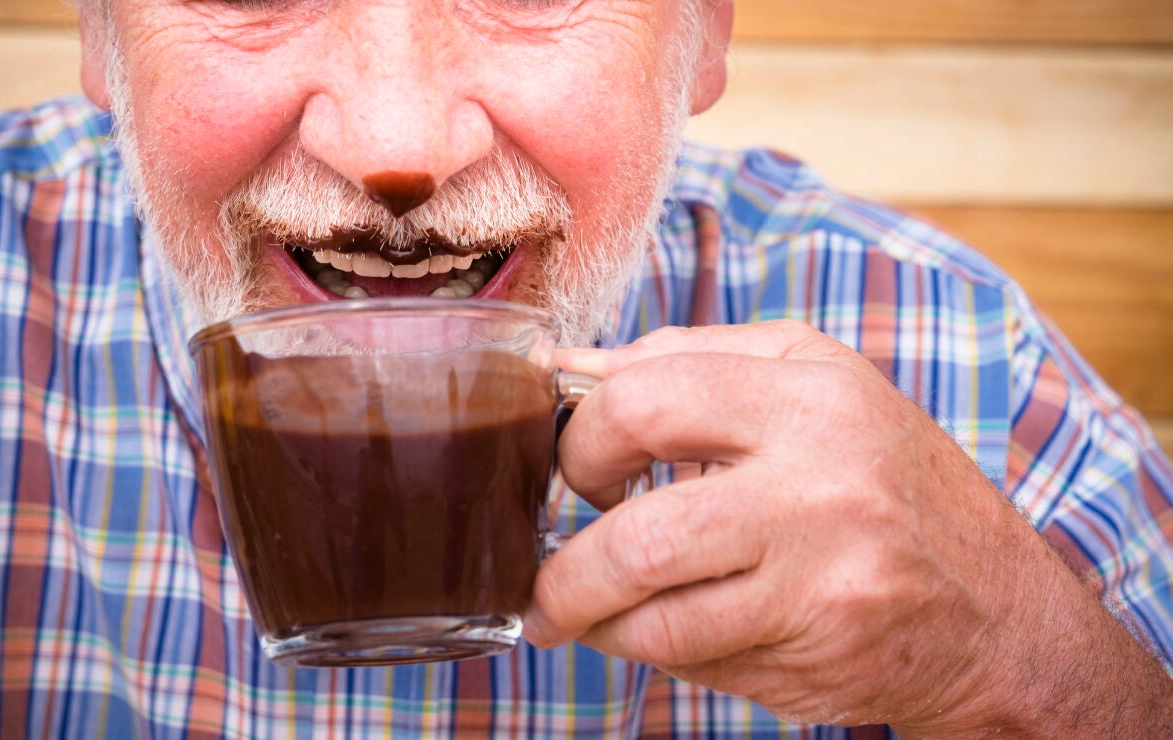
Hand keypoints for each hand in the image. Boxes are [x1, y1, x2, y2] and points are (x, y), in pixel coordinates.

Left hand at [525, 320, 1172, 734]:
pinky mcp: (821, 650)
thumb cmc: (887, 482)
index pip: (645, 399)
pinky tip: (643, 633)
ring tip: (568, 615)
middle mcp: (822, 483)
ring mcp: (825, 577)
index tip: (573, 468)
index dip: (581, 438)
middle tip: (548, 572)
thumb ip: (693, 363)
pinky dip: (644, 649)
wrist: (998, 613)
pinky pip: (692, 658)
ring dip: (589, 622)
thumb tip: (574, 374)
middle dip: (566, 568)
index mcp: (811, 395)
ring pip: (656, 617)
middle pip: (642, 535)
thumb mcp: (814, 384)